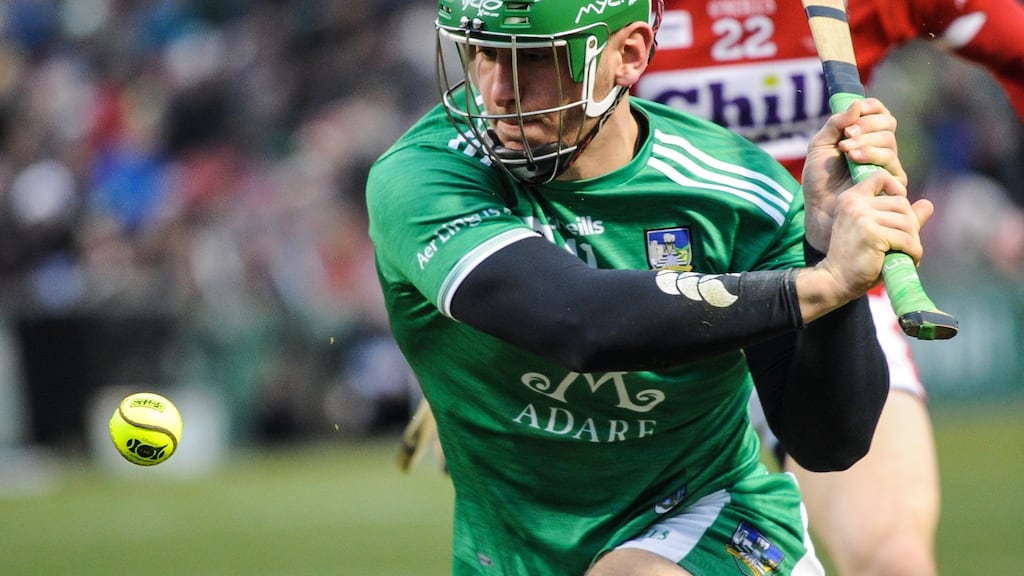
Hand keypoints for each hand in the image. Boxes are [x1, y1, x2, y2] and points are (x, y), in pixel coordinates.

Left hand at [802, 98, 908, 251]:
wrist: (818, 209)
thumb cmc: (819, 180)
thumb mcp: (819, 146)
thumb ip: (834, 124)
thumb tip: (856, 104)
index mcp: (865, 137)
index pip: (880, 114)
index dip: (873, 108)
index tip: (860, 108)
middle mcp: (880, 149)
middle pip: (888, 125)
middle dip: (866, 125)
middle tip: (847, 135)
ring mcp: (888, 166)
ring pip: (889, 143)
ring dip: (866, 142)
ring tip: (846, 151)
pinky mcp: (892, 184)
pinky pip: (890, 163)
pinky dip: (872, 156)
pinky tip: (854, 160)